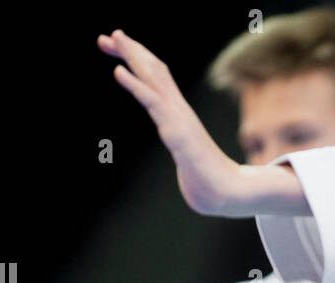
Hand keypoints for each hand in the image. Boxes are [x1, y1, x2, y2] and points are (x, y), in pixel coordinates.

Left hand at [98, 30, 308, 216]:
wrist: (228, 194)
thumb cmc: (210, 183)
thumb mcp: (190, 163)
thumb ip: (187, 159)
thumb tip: (191, 173)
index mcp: (179, 115)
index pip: (157, 80)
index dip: (138, 62)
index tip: (116, 50)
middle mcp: (179, 110)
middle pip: (153, 71)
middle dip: (130, 51)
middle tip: (106, 36)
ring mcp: (179, 118)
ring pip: (153, 78)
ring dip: (133, 56)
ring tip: (113, 38)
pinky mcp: (176, 131)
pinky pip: (153, 102)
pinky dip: (135, 84)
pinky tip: (118, 71)